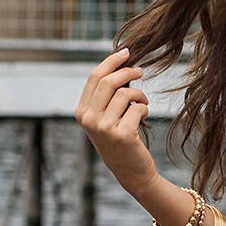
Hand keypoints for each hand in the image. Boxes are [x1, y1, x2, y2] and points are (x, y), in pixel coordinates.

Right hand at [73, 46, 156, 197]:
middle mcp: (89, 119)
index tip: (127, 52)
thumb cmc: (121, 141)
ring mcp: (104, 128)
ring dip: (139, 94)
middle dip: (127, 71)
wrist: (132, 173)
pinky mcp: (122, 135)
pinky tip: (144, 118)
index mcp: (81, 112)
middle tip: (141, 71)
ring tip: (143, 103)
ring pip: (124, 94)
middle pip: (108, 81)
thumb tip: (121, 63)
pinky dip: (144, 108)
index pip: (94, 78)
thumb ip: (106, 96)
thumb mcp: (106, 118)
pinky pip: (137, 108)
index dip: (111, 62)